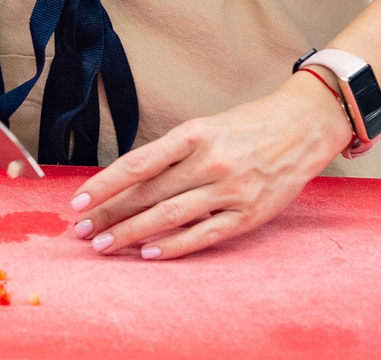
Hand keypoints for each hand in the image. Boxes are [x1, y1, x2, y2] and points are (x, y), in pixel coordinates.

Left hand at [63, 73, 351, 259]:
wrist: (303, 127)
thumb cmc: (246, 126)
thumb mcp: (204, 126)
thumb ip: (171, 153)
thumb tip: (128, 181)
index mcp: (193, 134)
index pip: (137, 164)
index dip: (104, 185)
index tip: (78, 201)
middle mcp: (209, 162)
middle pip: (147, 195)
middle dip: (109, 214)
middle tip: (82, 231)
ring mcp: (230, 190)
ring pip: (169, 217)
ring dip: (132, 233)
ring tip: (104, 245)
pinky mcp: (248, 215)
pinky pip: (203, 235)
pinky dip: (173, 247)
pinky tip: (148, 254)